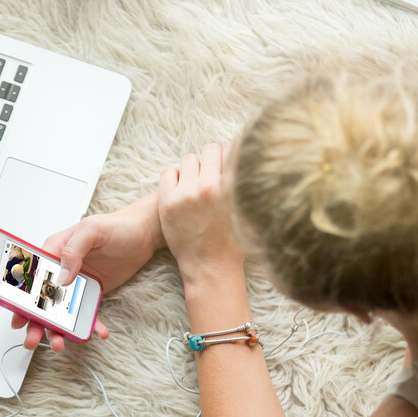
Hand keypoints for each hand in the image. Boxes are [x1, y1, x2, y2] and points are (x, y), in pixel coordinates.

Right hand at [11, 193, 164, 350]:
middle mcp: (62, 269)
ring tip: (59, 344)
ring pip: (61, 311)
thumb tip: (62, 276)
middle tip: (32, 339)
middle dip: (35, 321)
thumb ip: (74, 250)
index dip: (21, 298)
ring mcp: (77, 283)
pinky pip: (87, 313)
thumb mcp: (92, 230)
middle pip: (42, 299)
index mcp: (54, 251)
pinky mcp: (92, 292)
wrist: (144, 234)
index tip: (18, 317)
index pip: (31, 276)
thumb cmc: (117, 225)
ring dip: (59, 329)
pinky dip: (91, 325)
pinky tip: (98, 332)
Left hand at [158, 143, 244, 283]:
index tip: (228, 163)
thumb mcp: (249, 210)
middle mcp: (210, 187)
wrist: (210, 267)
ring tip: (196, 184)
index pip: (233, 149)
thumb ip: (247, 184)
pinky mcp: (168, 202)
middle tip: (212, 174)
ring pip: (189, 159)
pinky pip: (169, 172)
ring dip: (194, 168)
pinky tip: (181, 190)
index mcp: (234, 187)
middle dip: (213, 159)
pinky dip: (175, 177)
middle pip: (211, 149)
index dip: (232, 154)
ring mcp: (187, 194)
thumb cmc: (234, 241)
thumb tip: (249, 156)